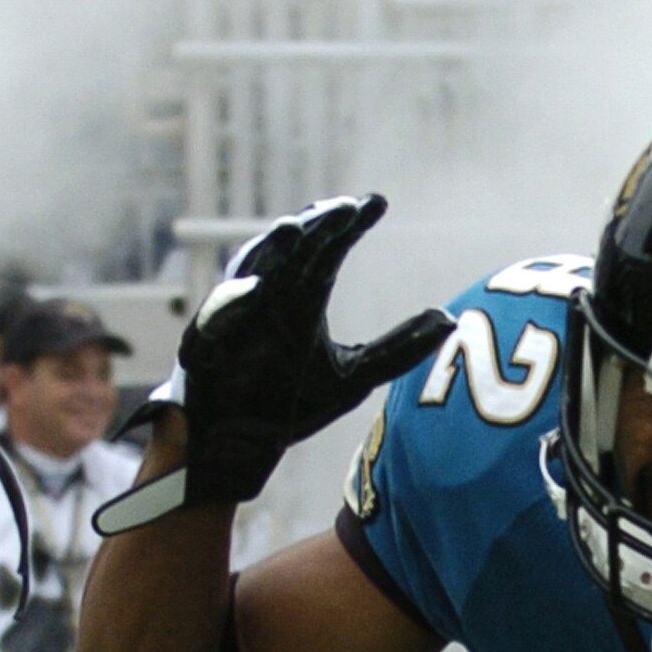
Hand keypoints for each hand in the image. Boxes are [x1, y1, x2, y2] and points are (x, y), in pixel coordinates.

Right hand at [148, 195, 452, 515]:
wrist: (239, 447)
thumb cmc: (286, 404)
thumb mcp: (353, 378)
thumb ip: (396, 350)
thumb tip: (447, 320)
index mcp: (302, 299)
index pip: (328, 251)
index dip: (350, 226)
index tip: (377, 203)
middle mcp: (269, 298)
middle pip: (294, 251)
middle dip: (316, 228)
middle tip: (345, 209)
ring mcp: (236, 317)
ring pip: (252, 271)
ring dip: (270, 250)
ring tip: (293, 230)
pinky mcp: (204, 343)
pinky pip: (217, 317)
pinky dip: (232, 302)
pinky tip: (254, 290)